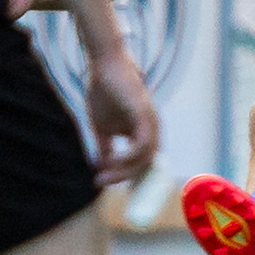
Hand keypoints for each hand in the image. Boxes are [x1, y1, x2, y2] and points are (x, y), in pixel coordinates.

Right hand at [78, 43, 159, 188]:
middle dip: (126, 179)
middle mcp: (152, 130)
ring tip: (104, 176)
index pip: (144, 162)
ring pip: (145, 158)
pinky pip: (142, 145)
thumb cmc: (104, 92)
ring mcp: (151, 123)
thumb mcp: (102, 127)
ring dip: (124, 171)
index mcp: (143, 133)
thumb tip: (102, 168)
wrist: (104, 66)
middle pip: (147, 164)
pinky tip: (111, 163)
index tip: (113, 188)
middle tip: (103, 184)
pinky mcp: (145, 115)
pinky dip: (128, 158)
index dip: (132, 178)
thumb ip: (105, 147)